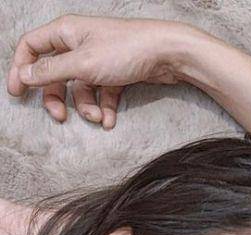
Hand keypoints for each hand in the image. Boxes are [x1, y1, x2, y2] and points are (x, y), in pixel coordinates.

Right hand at [6, 14, 193, 127]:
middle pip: (56, 72)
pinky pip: (103, 93)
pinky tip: (110, 121)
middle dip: (57, 96)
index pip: (32, 47)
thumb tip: (25, 74)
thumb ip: (51, 71)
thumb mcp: (82, 64)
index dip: (22, 68)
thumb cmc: (126, 50)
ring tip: (97, 118)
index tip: (18, 92)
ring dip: (86, 106)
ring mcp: (99, 59)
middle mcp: (79, 43)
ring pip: (81, 87)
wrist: (167, 54)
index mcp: (65, 32)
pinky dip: (104, 107)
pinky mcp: (117, 73)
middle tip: (60, 116)